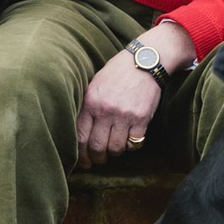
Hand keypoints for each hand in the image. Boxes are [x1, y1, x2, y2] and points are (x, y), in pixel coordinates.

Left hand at [75, 20, 194, 168]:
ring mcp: (124, 115)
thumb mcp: (95, 84)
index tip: (84, 162)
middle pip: (97, 147)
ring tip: (114, 149)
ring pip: (115, 148)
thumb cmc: (118, 72)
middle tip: (99, 160)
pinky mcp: (141, 118)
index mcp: (91, 102)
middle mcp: (106, 110)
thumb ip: (87, 106)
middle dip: (97, 159)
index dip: (81, 155)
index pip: (80, 137)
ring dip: (114, 153)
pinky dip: (130, 146)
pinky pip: (133, 143)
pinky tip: (128, 140)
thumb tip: (79, 132)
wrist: (144, 61)